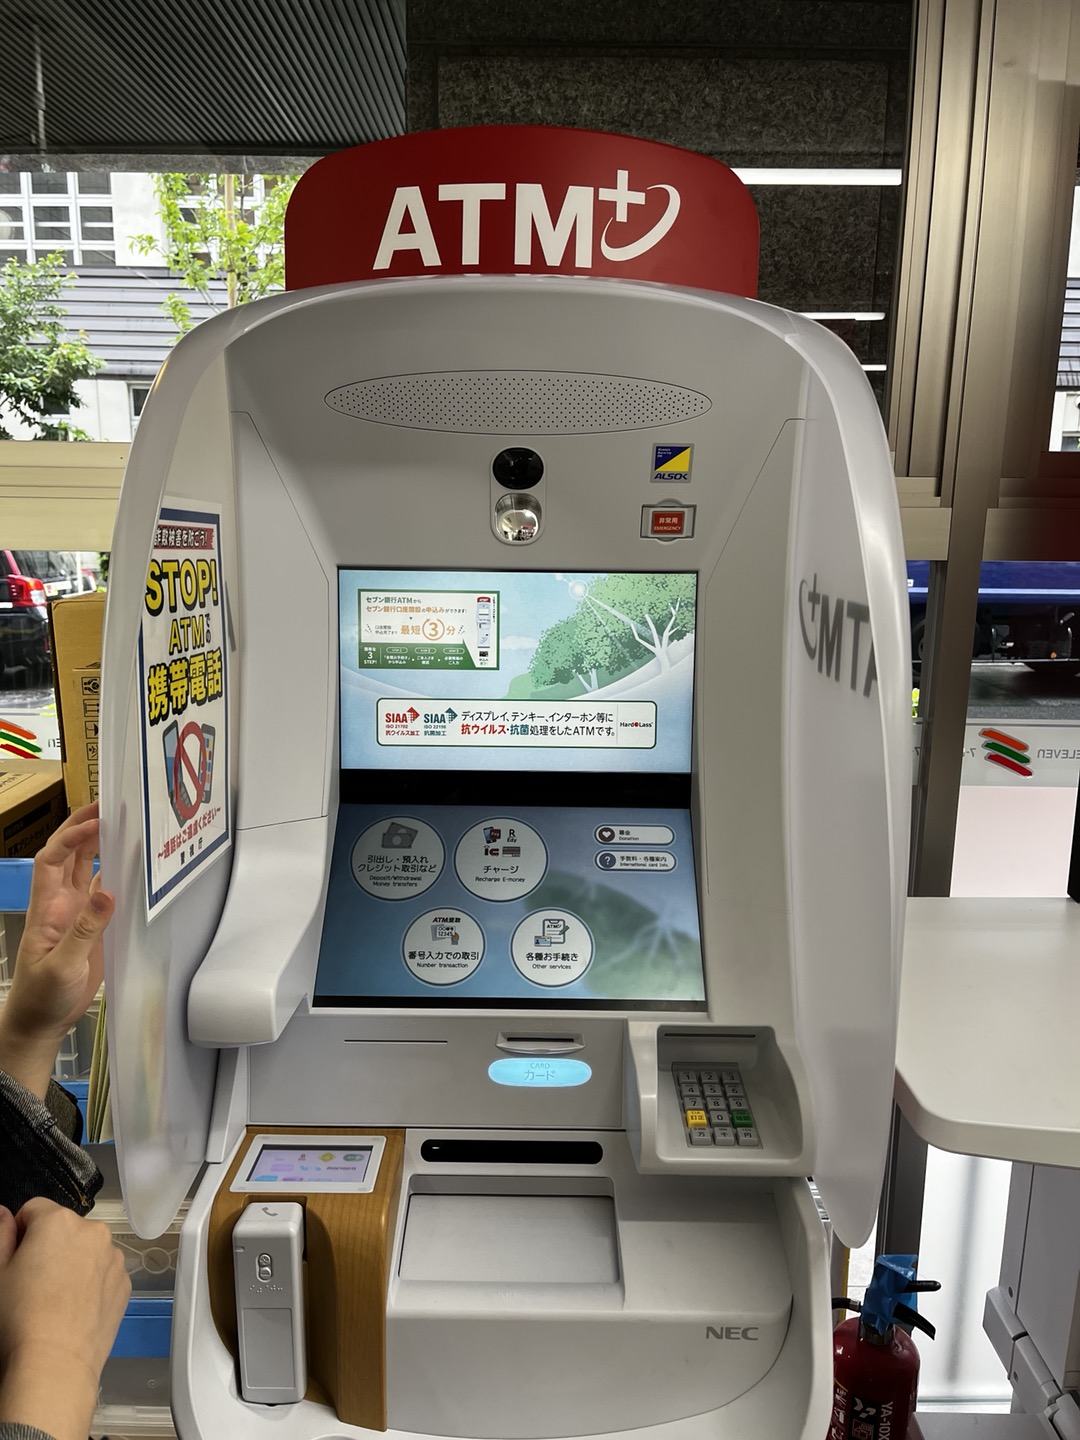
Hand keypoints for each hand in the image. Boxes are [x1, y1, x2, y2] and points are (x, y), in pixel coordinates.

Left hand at [0, 804, 114, 1098]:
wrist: (40, 1024)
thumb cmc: (42, 996)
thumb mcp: (62, 965)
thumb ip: (84, 930)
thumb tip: (107, 890)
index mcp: (46, 908)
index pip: (52, 860)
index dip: (69, 837)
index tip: (95, 821)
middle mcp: (60, 905)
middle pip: (67, 856)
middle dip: (83, 828)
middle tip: (108, 805)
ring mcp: (75, 916)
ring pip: (85, 871)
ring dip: (99, 846)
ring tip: (123, 824)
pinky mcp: (91, 930)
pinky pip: (103, 895)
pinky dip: (115, 876)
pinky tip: (131, 866)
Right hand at [0, 1197, 129, 1439]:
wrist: (55, 1363)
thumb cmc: (19, 1317)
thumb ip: (1, 1234)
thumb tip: (4, 1213)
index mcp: (58, 1221)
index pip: (34, 1209)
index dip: (20, 1232)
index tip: (15, 1259)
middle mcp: (93, 1230)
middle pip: (65, 1228)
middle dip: (49, 1246)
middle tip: (34, 1282)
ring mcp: (114, 1257)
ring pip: (87, 1249)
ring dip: (74, 1261)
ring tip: (56, 1299)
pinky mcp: (125, 1282)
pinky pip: (104, 1272)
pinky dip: (92, 1282)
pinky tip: (75, 1309)